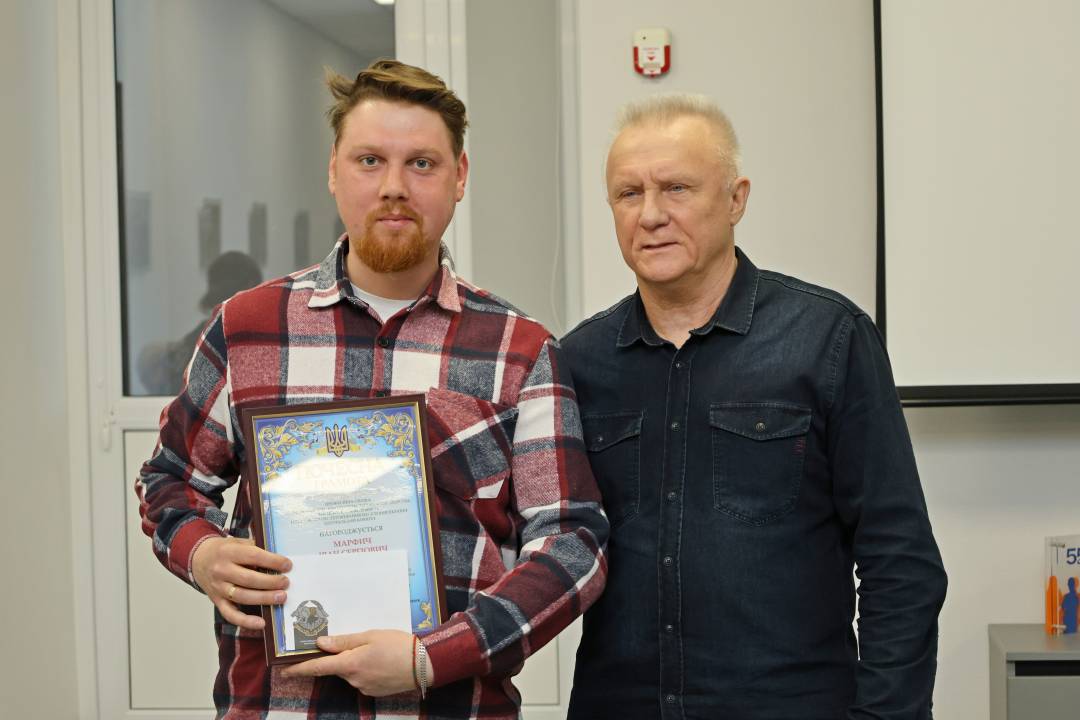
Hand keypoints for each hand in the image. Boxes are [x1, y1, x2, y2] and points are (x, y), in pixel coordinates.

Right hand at [191, 536, 291, 629]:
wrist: (199, 559)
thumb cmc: (224, 550)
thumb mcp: (237, 542)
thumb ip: (255, 549)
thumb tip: (279, 560)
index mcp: (228, 552)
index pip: (254, 556)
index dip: (272, 561)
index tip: (287, 565)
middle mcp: (222, 570)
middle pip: (249, 579)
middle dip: (271, 582)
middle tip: (286, 583)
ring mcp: (219, 588)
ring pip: (243, 597)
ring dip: (264, 598)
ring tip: (281, 597)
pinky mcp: (217, 601)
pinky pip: (231, 614)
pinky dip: (246, 621)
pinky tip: (261, 623)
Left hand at [282, 629, 416, 695]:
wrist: (424, 664)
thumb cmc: (398, 645)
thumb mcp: (370, 636)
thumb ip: (343, 641)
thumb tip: (320, 643)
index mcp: (350, 664)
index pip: (317, 667)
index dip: (299, 668)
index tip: (283, 669)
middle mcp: (353, 679)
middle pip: (336, 668)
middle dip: (341, 657)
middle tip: (358, 643)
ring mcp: (364, 688)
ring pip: (351, 672)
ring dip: (356, 662)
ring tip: (377, 649)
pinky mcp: (374, 692)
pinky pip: (363, 678)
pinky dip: (367, 669)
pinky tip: (381, 660)